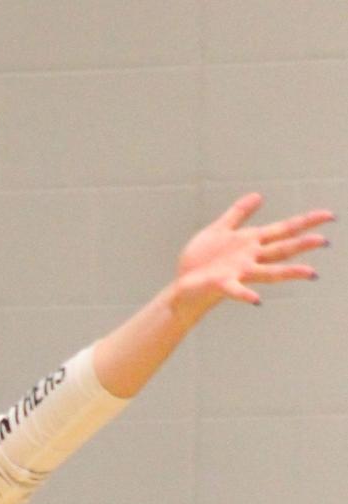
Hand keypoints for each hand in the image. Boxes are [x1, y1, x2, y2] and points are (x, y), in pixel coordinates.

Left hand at [174, 193, 332, 310]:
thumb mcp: (219, 230)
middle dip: (304, 244)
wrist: (182, 286)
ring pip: (269, 271)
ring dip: (290, 272)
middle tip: (326, 240)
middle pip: (282, 249)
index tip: (329, 215)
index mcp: (251, 242)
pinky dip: (246, 295)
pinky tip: (258, 300)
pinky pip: (236, 290)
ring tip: (311, 273)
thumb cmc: (200, 261)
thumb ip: (239, 214)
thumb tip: (258, 195)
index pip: (284, 230)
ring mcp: (238, 273)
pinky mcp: (222, 285)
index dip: (306, 222)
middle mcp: (250, 258)